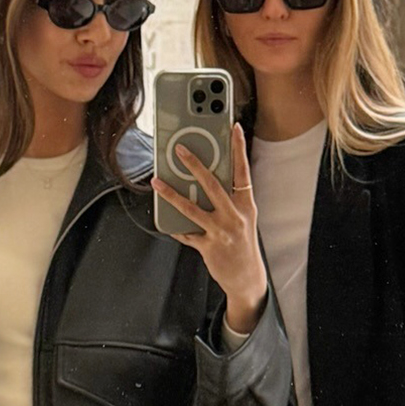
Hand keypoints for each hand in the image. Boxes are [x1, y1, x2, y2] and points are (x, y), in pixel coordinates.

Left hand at [152, 122, 267, 332]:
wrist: (247, 278)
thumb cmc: (242, 243)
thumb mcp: (243, 218)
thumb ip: (229, 199)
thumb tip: (206, 179)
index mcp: (246, 205)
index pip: (243, 171)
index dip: (239, 149)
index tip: (234, 127)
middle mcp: (234, 216)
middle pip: (212, 185)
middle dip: (194, 165)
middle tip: (179, 149)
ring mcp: (221, 232)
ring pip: (191, 208)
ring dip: (171, 194)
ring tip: (157, 182)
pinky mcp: (208, 247)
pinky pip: (186, 233)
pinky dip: (175, 226)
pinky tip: (165, 218)